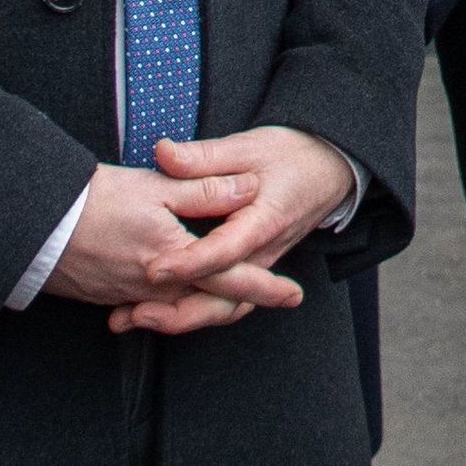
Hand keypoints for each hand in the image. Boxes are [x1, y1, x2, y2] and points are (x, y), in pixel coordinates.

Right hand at [39, 158, 260, 314]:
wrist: (33, 226)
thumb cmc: (94, 200)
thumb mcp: (156, 186)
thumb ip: (205, 190)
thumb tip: (247, 188)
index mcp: (176, 258)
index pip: (232, 278)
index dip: (266, 287)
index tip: (294, 294)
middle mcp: (156, 287)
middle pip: (209, 302)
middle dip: (241, 302)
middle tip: (275, 298)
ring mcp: (130, 296)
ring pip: (180, 307)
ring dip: (206, 304)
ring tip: (230, 294)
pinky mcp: (108, 296)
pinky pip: (148, 307)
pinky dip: (167, 303)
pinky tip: (172, 293)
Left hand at [114, 125, 360, 334]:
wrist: (329, 169)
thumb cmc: (291, 155)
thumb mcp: (249, 146)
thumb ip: (204, 156)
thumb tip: (163, 154)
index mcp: (263, 222)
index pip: (225, 251)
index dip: (189, 263)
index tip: (154, 268)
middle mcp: (263, 254)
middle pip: (225, 299)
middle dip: (180, 314)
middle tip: (137, 314)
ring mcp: (258, 267)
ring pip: (224, 308)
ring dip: (181, 320)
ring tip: (136, 319)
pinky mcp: (250, 270)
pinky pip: (224, 301)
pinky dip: (192, 311)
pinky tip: (156, 310)